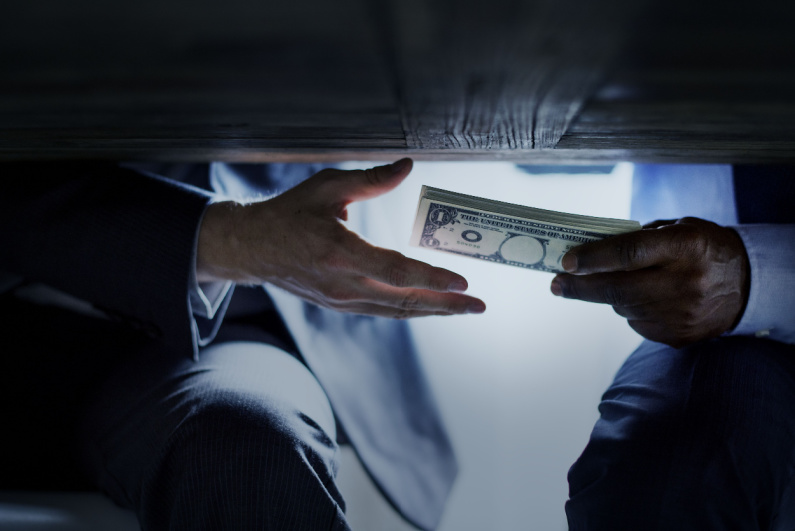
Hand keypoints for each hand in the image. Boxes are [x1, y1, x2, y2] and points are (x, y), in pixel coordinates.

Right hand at [197, 159, 485, 318]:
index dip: (431, 279)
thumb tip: (408, 166)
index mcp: (340, 252)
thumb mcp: (328, 186)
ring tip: (463, 308)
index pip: (395, 271)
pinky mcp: (339, 306)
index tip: (463, 282)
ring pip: (396, 311)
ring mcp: (341, 300)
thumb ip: (372, 179)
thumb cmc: (290, 213)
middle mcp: (342, 284)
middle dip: (445, 305)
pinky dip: (410, 309)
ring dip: (432, 311)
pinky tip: (430, 306)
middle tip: (478, 305)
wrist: (252, 248)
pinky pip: (383, 312)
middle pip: (403, 301)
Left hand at [550, 217, 749, 347]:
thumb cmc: (703, 249)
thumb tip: (591, 252)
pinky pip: (637, 323)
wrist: (748, 286)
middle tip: (555, 284)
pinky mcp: (678, 336)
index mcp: (686, 247)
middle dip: (580, 288)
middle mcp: (685, 283)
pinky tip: (644, 299)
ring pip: (624, 307)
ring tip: (613, 283)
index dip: (594, 258)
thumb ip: (640, 238)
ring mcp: (682, 314)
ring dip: (609, 296)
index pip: (630, 253)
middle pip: (618, 289)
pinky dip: (631, 310)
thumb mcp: (679, 229)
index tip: (566, 262)